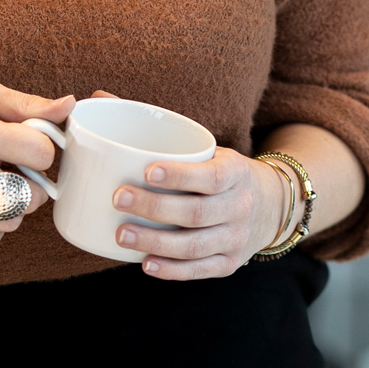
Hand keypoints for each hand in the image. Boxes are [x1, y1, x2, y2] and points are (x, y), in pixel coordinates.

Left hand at [112, 145, 288, 281]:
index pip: (212, 176)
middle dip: (155, 207)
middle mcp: (241, 206)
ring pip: (194, 245)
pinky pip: (199, 270)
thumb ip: (158, 129)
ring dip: (155, 241)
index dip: (180, 175)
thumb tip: (98, 97)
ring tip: (122, 234)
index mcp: (237, 172)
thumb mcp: (206, 148)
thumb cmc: (221, 173)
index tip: (146, 171)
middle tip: (118, 198)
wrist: (270, 206)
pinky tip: (145, 263)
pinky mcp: (229, 263)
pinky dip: (171, 269)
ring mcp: (236, 238)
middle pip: (197, 212)